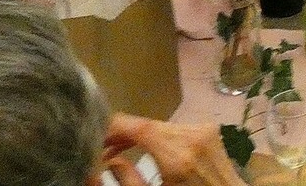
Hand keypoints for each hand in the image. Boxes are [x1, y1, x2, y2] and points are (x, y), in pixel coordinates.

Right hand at [101, 114, 245, 185]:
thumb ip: (129, 180)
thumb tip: (111, 160)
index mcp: (179, 156)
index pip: (141, 128)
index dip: (115, 126)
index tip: (94, 131)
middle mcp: (194, 136)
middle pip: (149, 125)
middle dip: (122, 133)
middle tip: (100, 146)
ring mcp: (205, 130)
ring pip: (161, 125)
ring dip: (138, 134)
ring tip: (115, 148)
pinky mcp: (210, 130)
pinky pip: (176, 128)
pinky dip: (157, 134)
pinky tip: (144, 145)